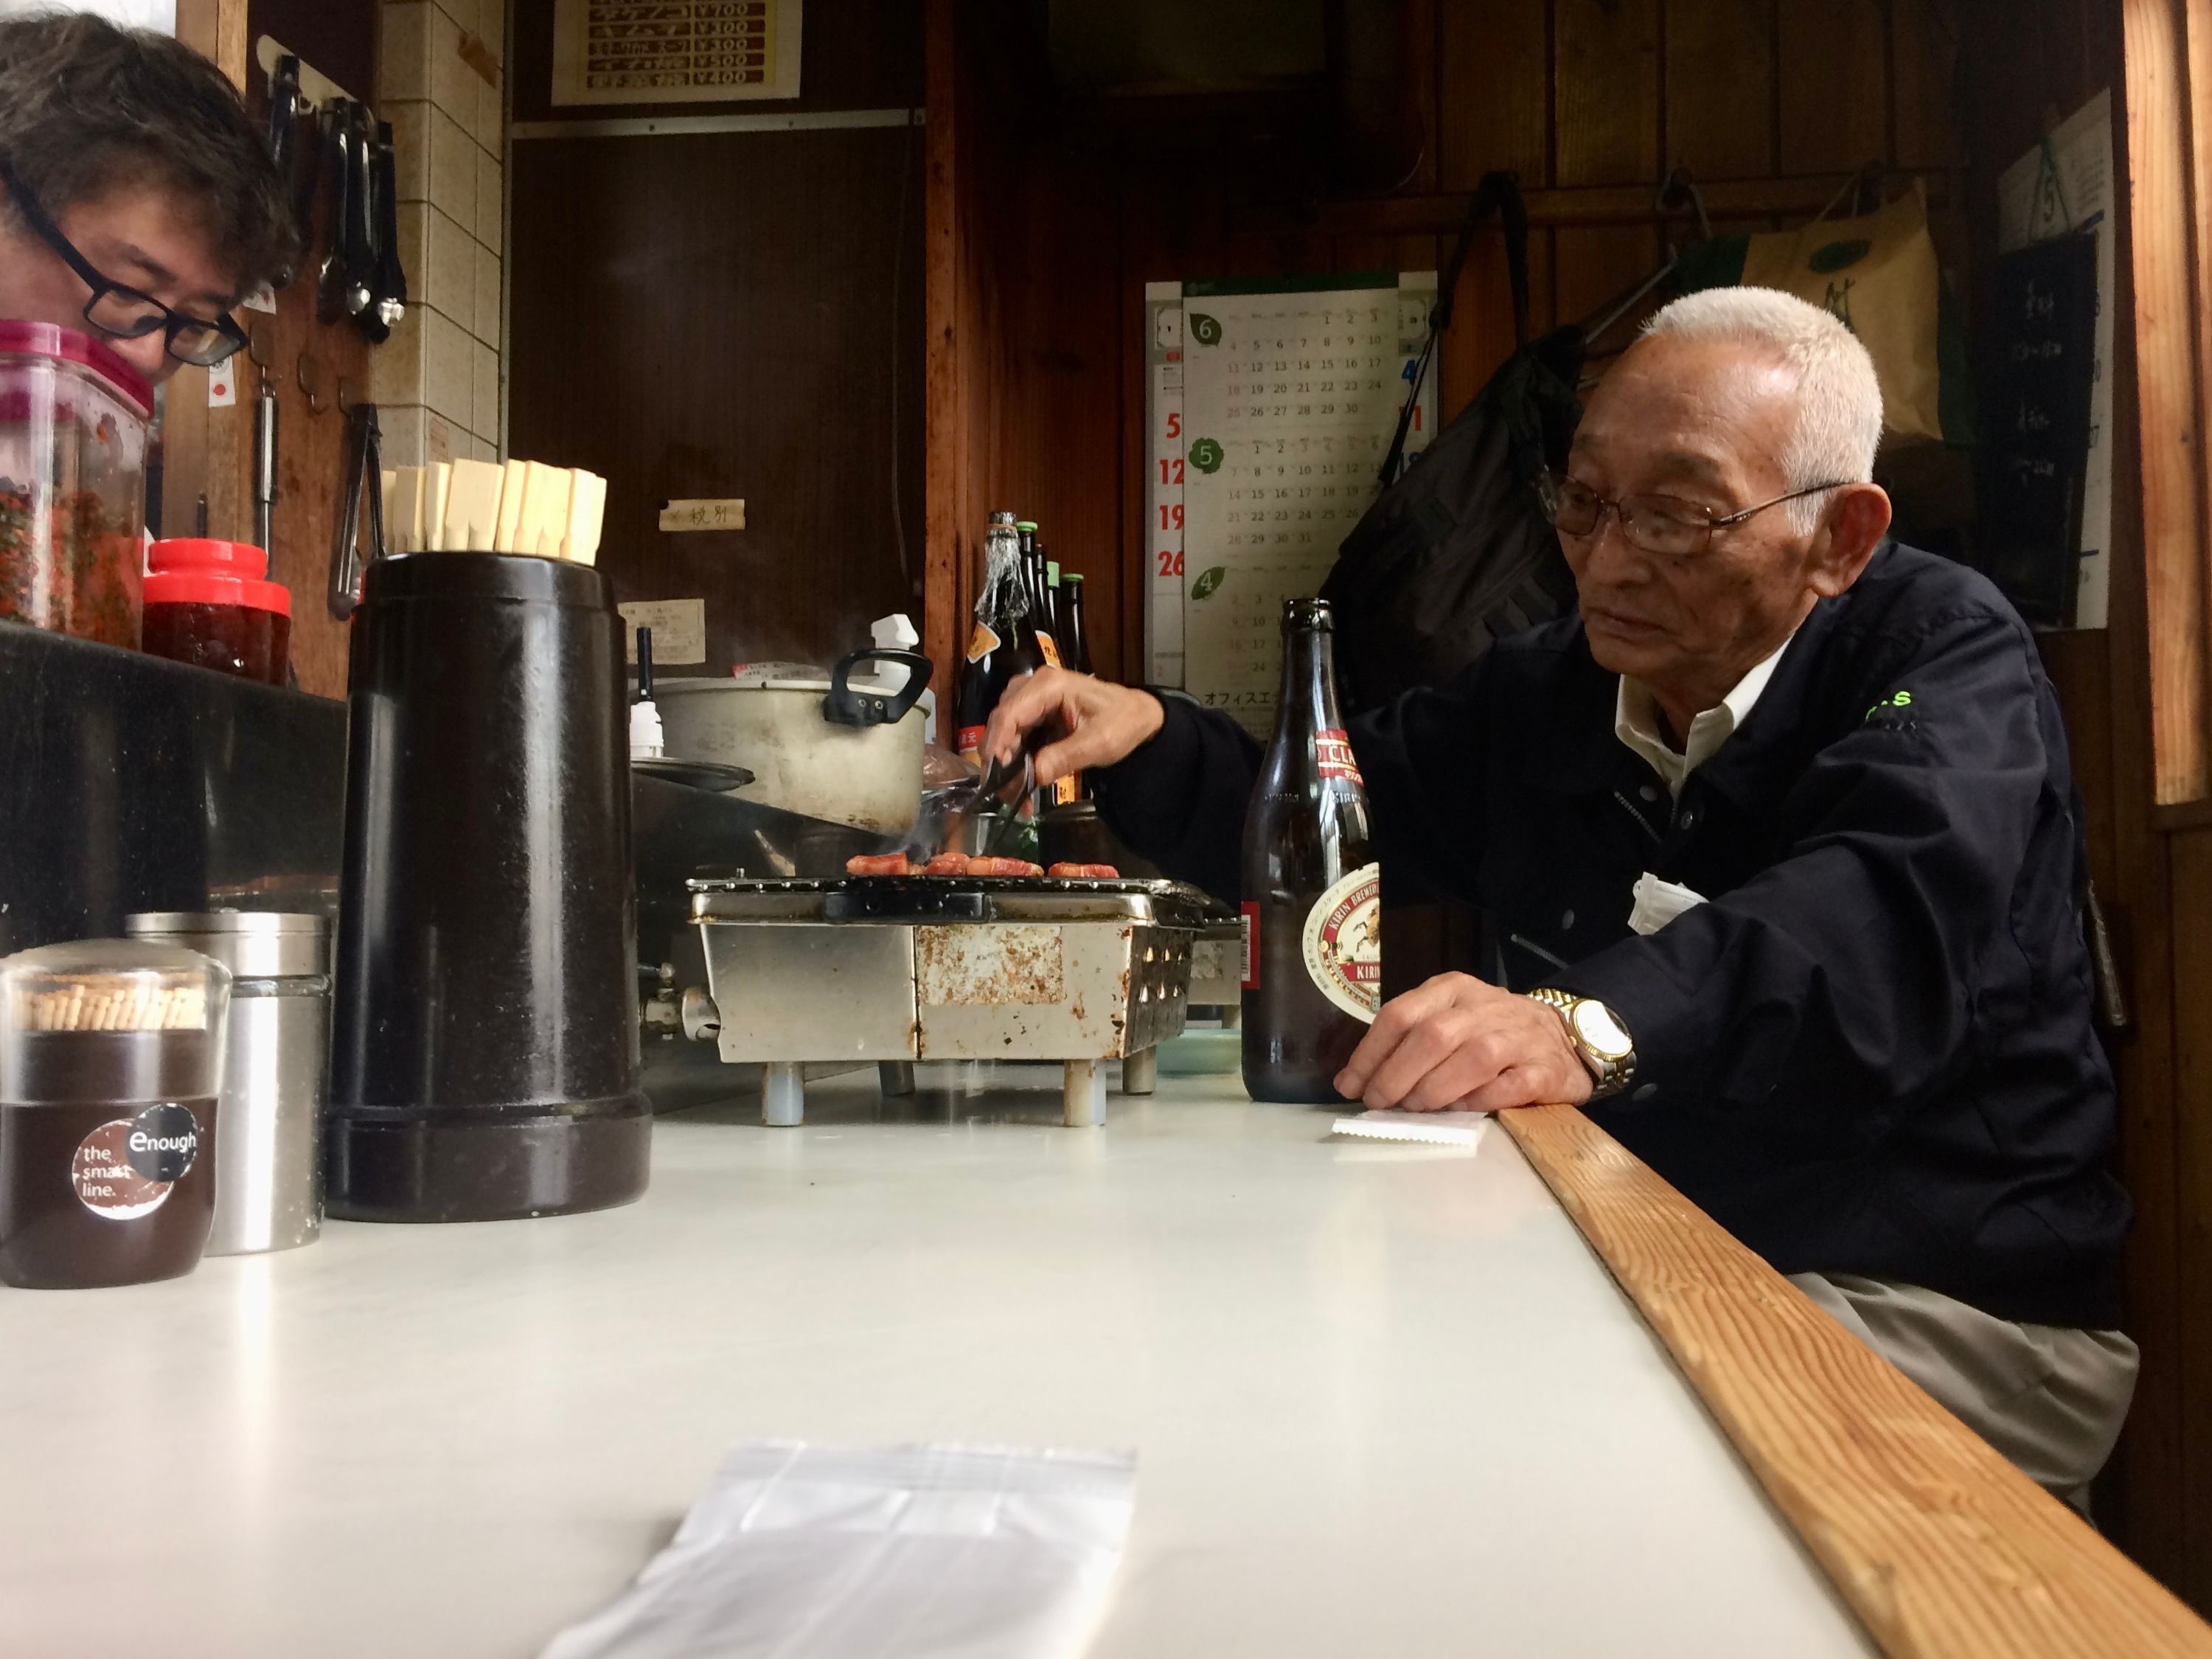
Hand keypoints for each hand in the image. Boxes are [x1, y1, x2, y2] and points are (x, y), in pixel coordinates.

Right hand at [983, 667, 1164, 782]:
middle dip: (999, 760)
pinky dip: (1015, 761)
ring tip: (1015, 796)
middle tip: (1006, 794)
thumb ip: (1065, 757)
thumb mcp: (1100, 743)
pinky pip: (1014, 737)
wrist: (1137, 716)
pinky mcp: (1033, 713)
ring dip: (1005, 764)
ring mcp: (1031, 699)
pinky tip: (1022, 785)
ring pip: (1003, 731)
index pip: (1010, 713)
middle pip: (1001, 722)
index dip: (997, 745)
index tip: (995, 775)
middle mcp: (1034, 687)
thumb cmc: (1123, 722)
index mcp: (1050, 685)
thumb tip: (1033, 776)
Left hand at [1334, 973, 1592, 1112]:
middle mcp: (1483, 1007)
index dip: (1369, 1053)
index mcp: (1451, 990)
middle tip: (1379, 1104)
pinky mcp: (1544, 1069)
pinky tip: (1461, 1111)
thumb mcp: (1448, 1020)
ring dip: (1433, 1090)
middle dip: (1396, 1075)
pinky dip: (1479, 1101)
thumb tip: (1353, 1081)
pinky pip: (1507, 1086)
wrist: (1566, 1038)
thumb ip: (1404, 1044)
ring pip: (1470, 1058)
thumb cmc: (1492, 1033)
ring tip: (1415, 1109)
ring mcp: (1517, 1036)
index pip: (1399, 1015)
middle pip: (1431, 1036)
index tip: (1350, 1086)